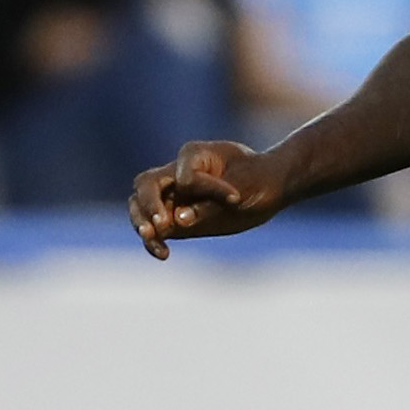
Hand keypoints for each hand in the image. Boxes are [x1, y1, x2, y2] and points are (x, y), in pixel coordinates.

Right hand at [130, 140, 286, 257]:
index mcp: (193, 155)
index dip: (208, 189)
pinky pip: (154, 230)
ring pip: (140, 206)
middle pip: (145, 185)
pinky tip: (164, 254)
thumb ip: (210, 205)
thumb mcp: (245, 188)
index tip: (236, 198)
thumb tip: (178, 220)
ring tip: (151, 237)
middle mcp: (176, 174)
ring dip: (142, 223)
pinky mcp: (174, 219)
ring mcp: (172, 197)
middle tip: (161, 224)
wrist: (268, 188)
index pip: (187, 177)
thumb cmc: (258, 179)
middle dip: (149, 204)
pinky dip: (154, 241)